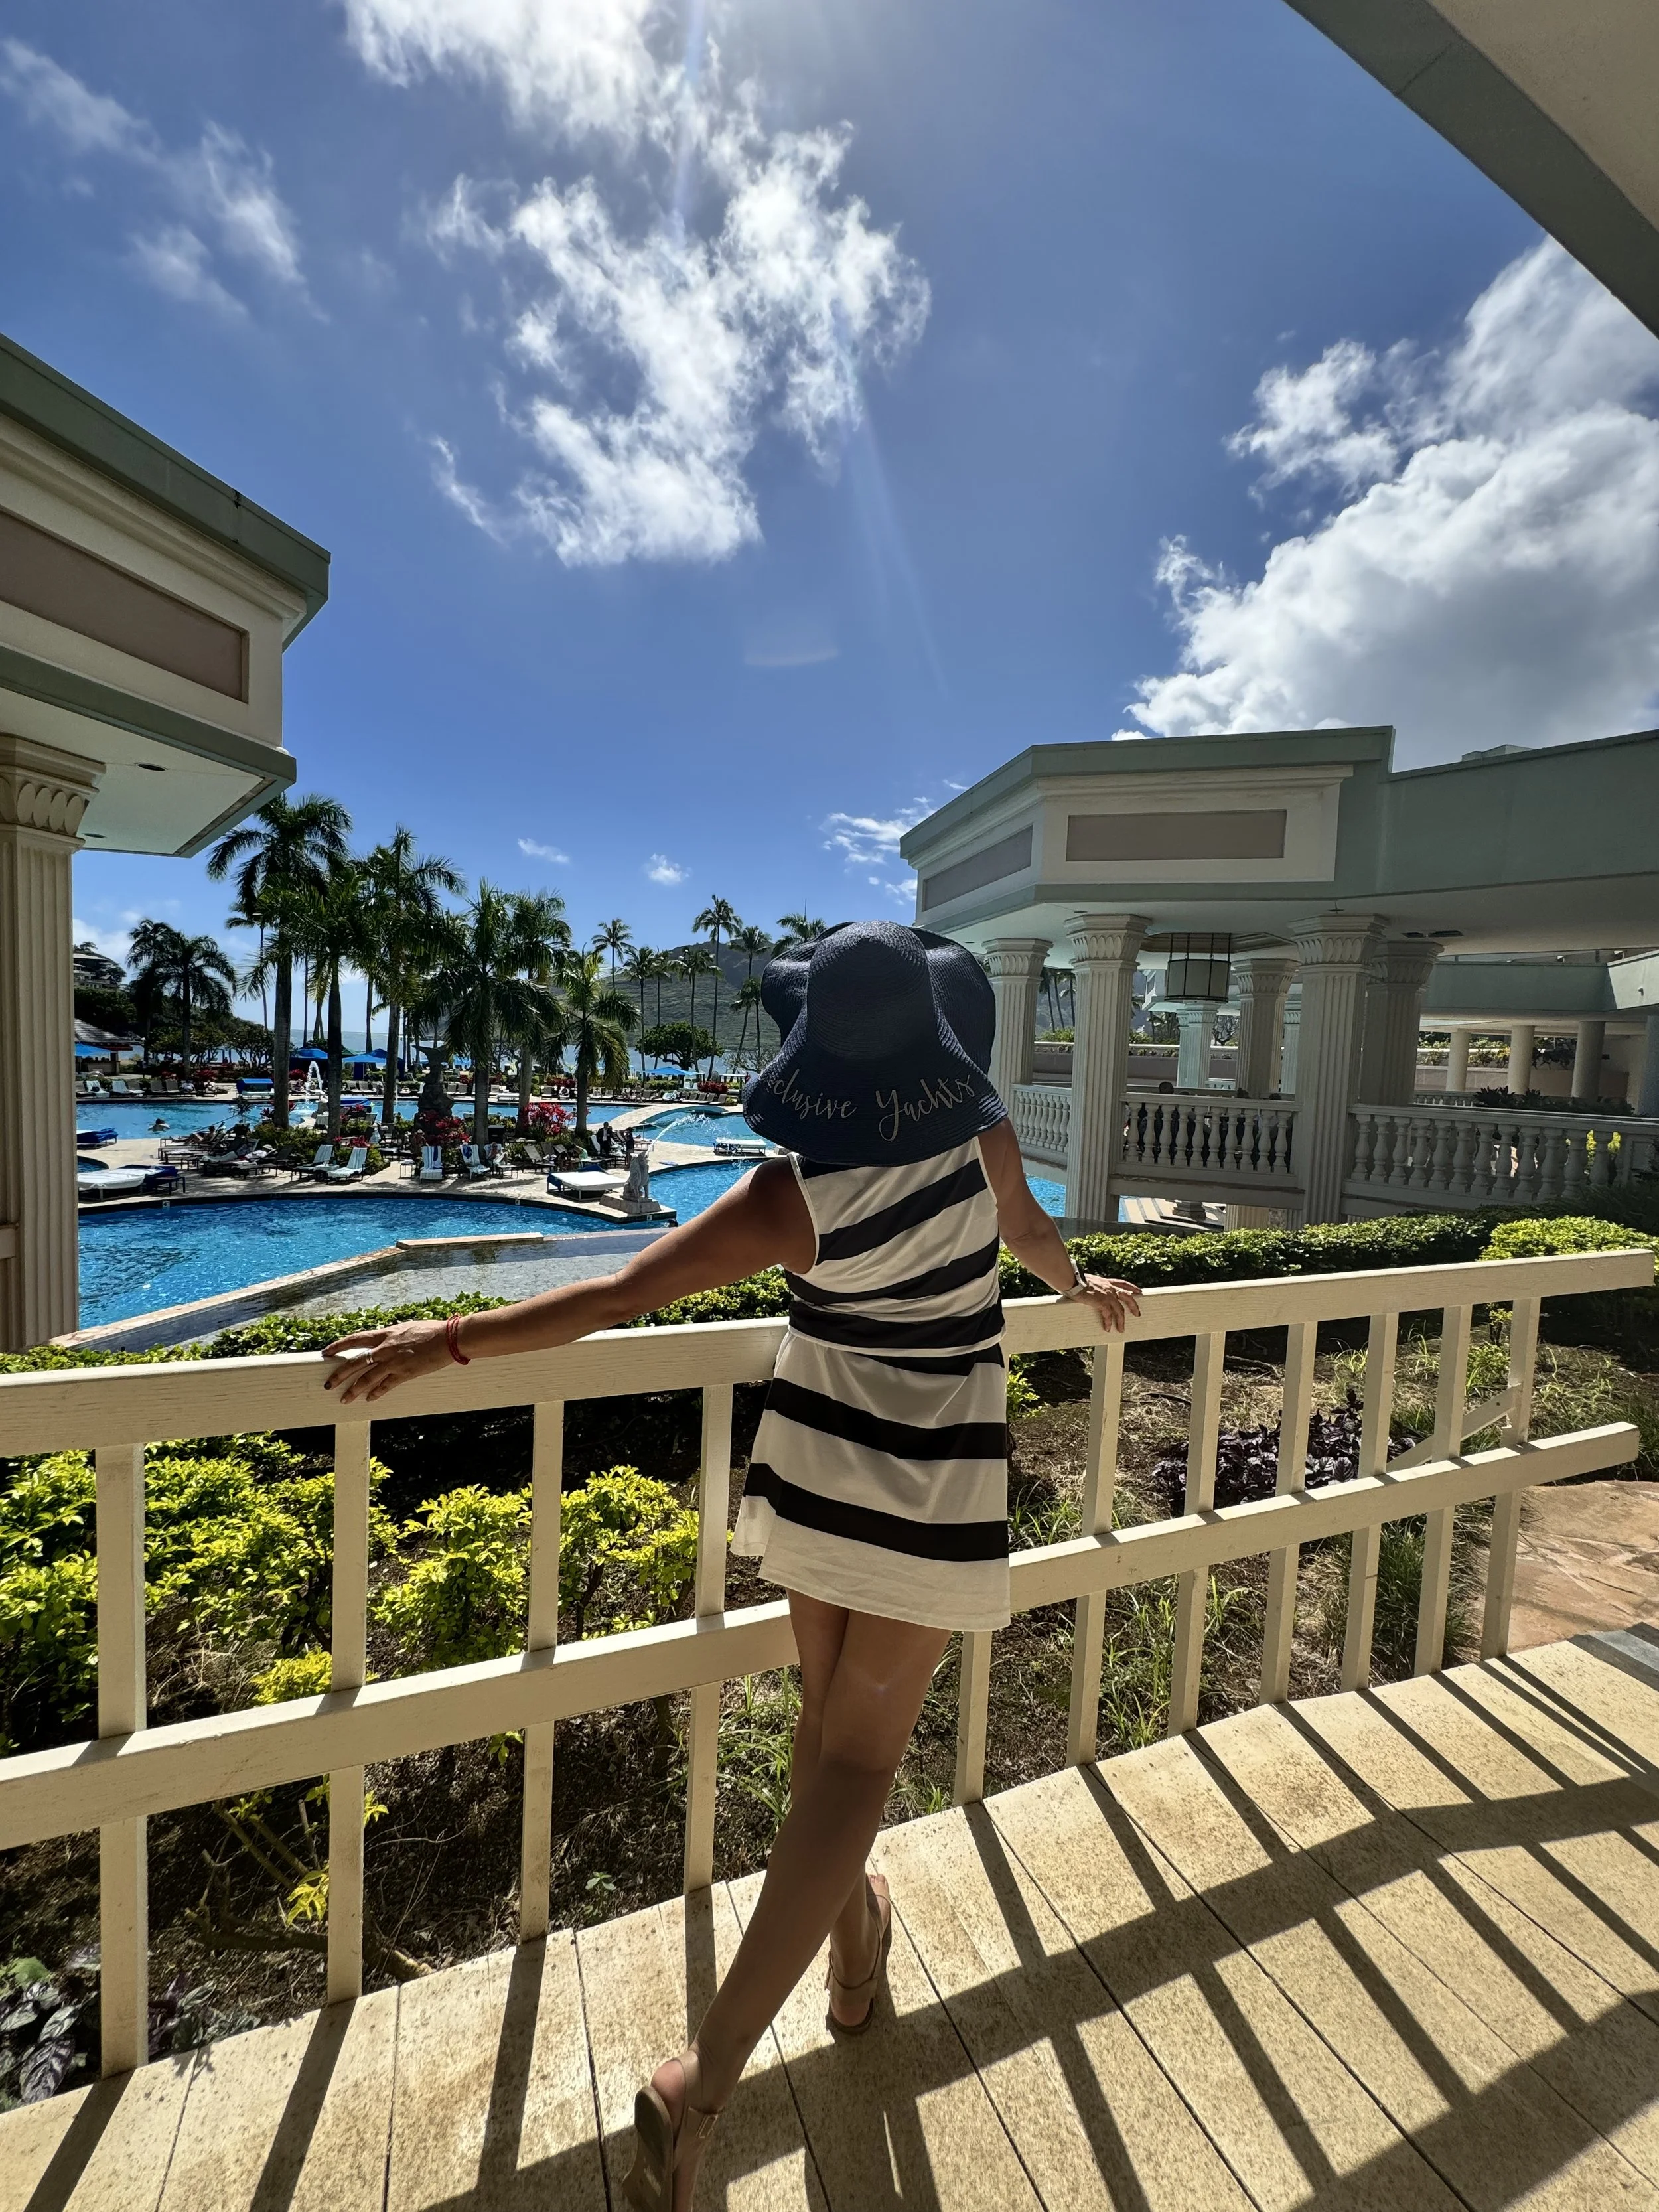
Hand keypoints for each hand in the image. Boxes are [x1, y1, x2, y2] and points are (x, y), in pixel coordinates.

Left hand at [322, 1319, 453, 1404]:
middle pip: (355, 1362)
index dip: (338, 1346)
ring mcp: (394, 1362)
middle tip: (328, 1384)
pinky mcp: (405, 1373)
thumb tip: (386, 1340)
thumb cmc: (431, 1330)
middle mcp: (385, 1348)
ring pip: (367, 1378)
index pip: (355, 1339)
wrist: (448, 1338)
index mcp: (385, 1334)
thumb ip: (393, 1336)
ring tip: (344, 1399)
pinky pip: (386, 1386)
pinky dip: (376, 1393)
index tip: (326, 1352)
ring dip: (354, 1390)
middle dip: (340, 1374)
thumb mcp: (406, 1328)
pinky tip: (369, 1399)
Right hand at [1072, 1274, 1140, 1333]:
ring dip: (1121, 1320)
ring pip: (1120, 1310)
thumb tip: (1090, 1290)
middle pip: (1128, 1297)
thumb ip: (1094, 1286)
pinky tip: (1107, 1328)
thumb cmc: (1076, 1279)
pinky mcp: (1102, 1303)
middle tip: (1137, 1314)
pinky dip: (1108, 1322)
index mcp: (1107, 1282)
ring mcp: (1107, 1295)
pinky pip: (1108, 1315)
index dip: (1132, 1288)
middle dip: (1134, 1306)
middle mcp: (1109, 1288)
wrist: (1072, 1280)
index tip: (1139, 1292)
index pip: (1123, 1284)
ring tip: (1121, 1329)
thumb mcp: (1090, 1281)